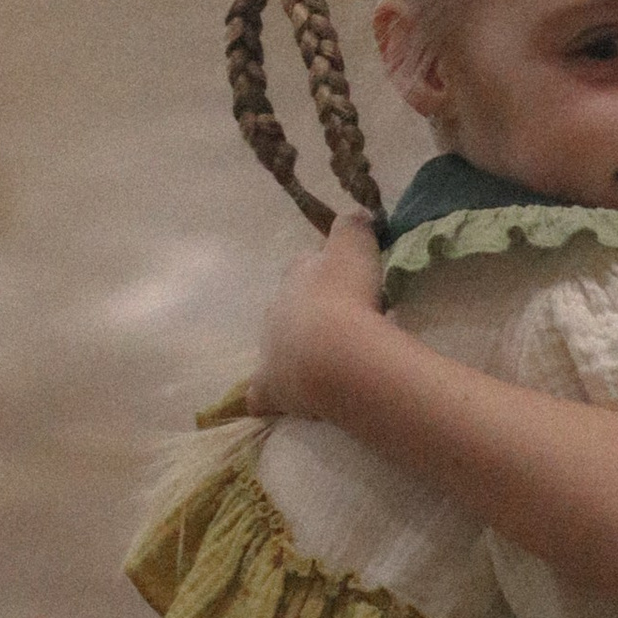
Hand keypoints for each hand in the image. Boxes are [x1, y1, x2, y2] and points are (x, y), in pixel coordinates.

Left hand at [251, 214, 385, 422]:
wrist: (334, 351)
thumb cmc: (347, 294)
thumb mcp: (356, 243)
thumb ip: (353, 225)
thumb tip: (355, 217)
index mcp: (295, 275)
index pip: (305, 265)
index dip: (325, 270)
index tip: (347, 278)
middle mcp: (275, 309)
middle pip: (288, 305)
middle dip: (308, 310)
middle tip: (340, 321)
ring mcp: (269, 350)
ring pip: (275, 345)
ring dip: (294, 348)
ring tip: (324, 358)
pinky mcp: (270, 387)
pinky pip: (262, 394)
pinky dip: (267, 395)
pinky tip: (278, 400)